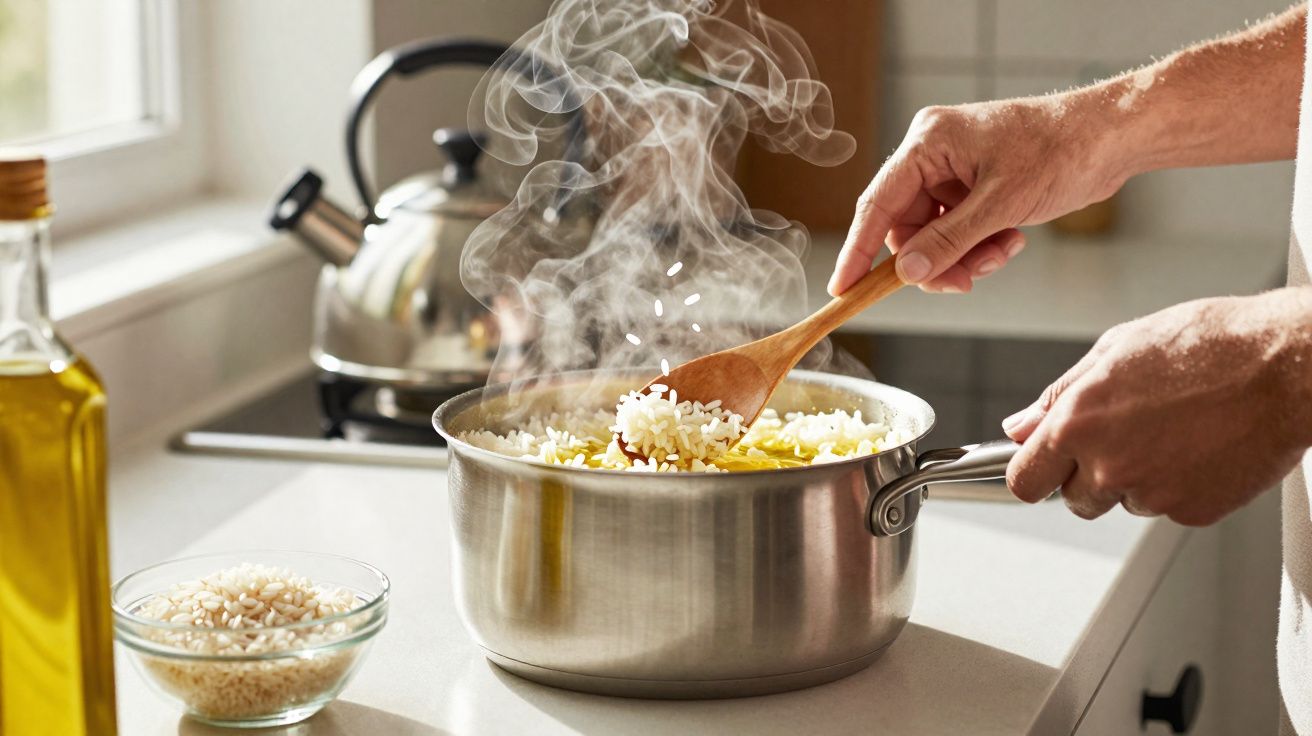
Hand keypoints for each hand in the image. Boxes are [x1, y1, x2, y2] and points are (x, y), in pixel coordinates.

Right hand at [829, 96, 1128, 294]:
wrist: (1113, 138)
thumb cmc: (1061, 150)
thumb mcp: (1001, 205)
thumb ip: (948, 242)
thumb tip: (906, 273)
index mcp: (928, 142)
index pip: (877, 204)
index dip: (857, 250)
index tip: (842, 288)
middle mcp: (934, 154)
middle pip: (906, 227)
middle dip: (934, 260)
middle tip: (963, 282)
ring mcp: (954, 171)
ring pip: (933, 235)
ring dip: (962, 256)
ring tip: (999, 255)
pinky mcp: (975, 187)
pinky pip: (957, 231)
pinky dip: (979, 247)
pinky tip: (1010, 241)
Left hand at [1002, 289, 1311, 525]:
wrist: (1285, 366)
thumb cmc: (1209, 345)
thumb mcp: (1115, 349)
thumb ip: (1058, 396)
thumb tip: (1021, 425)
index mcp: (1078, 423)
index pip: (1024, 480)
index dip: (1032, 473)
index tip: (1041, 467)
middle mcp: (1108, 465)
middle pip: (1074, 500)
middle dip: (1089, 476)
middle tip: (1126, 437)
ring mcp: (1152, 493)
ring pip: (1125, 502)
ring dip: (1138, 478)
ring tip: (1174, 430)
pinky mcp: (1193, 511)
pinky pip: (1169, 508)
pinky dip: (1179, 486)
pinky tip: (1200, 446)